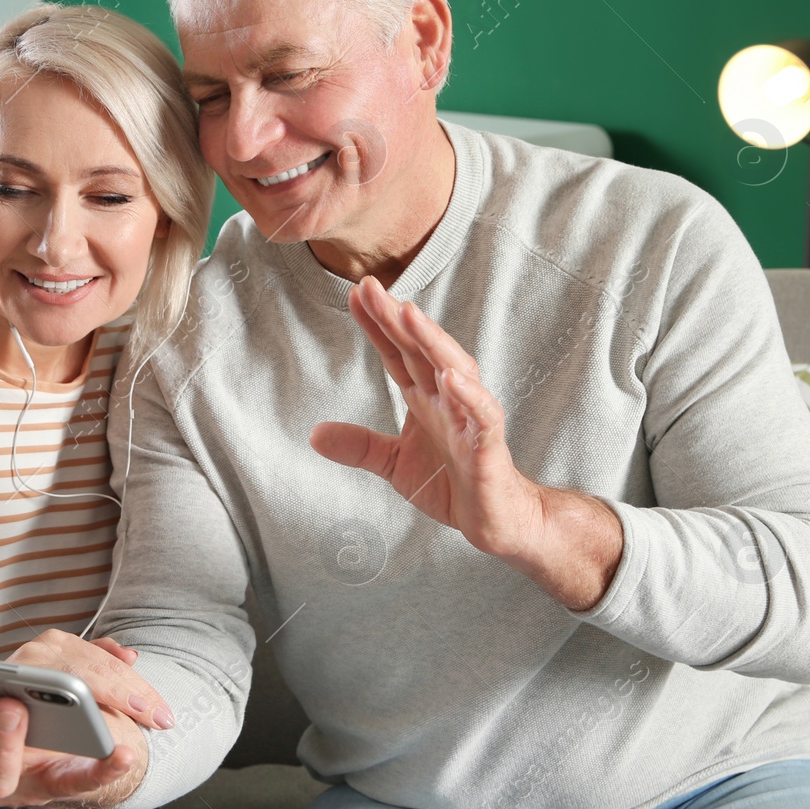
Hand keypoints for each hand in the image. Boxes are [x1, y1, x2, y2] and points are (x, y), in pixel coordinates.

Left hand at [310, 278, 622, 607]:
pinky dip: (469, 396)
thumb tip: (314, 434)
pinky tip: (452, 378)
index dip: (376, 325)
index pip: (396, 353)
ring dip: (431, 342)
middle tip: (371, 287)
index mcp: (424, 398)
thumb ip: (359, 446)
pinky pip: (482, 416)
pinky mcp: (489, 447)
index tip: (355, 293)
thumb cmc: (452, 484)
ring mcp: (469, 419)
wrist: (495, 521)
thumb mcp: (392, 465)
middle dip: (396, 318)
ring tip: (408, 314)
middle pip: (420, 350)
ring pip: (454, 370)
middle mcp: (447, 399)